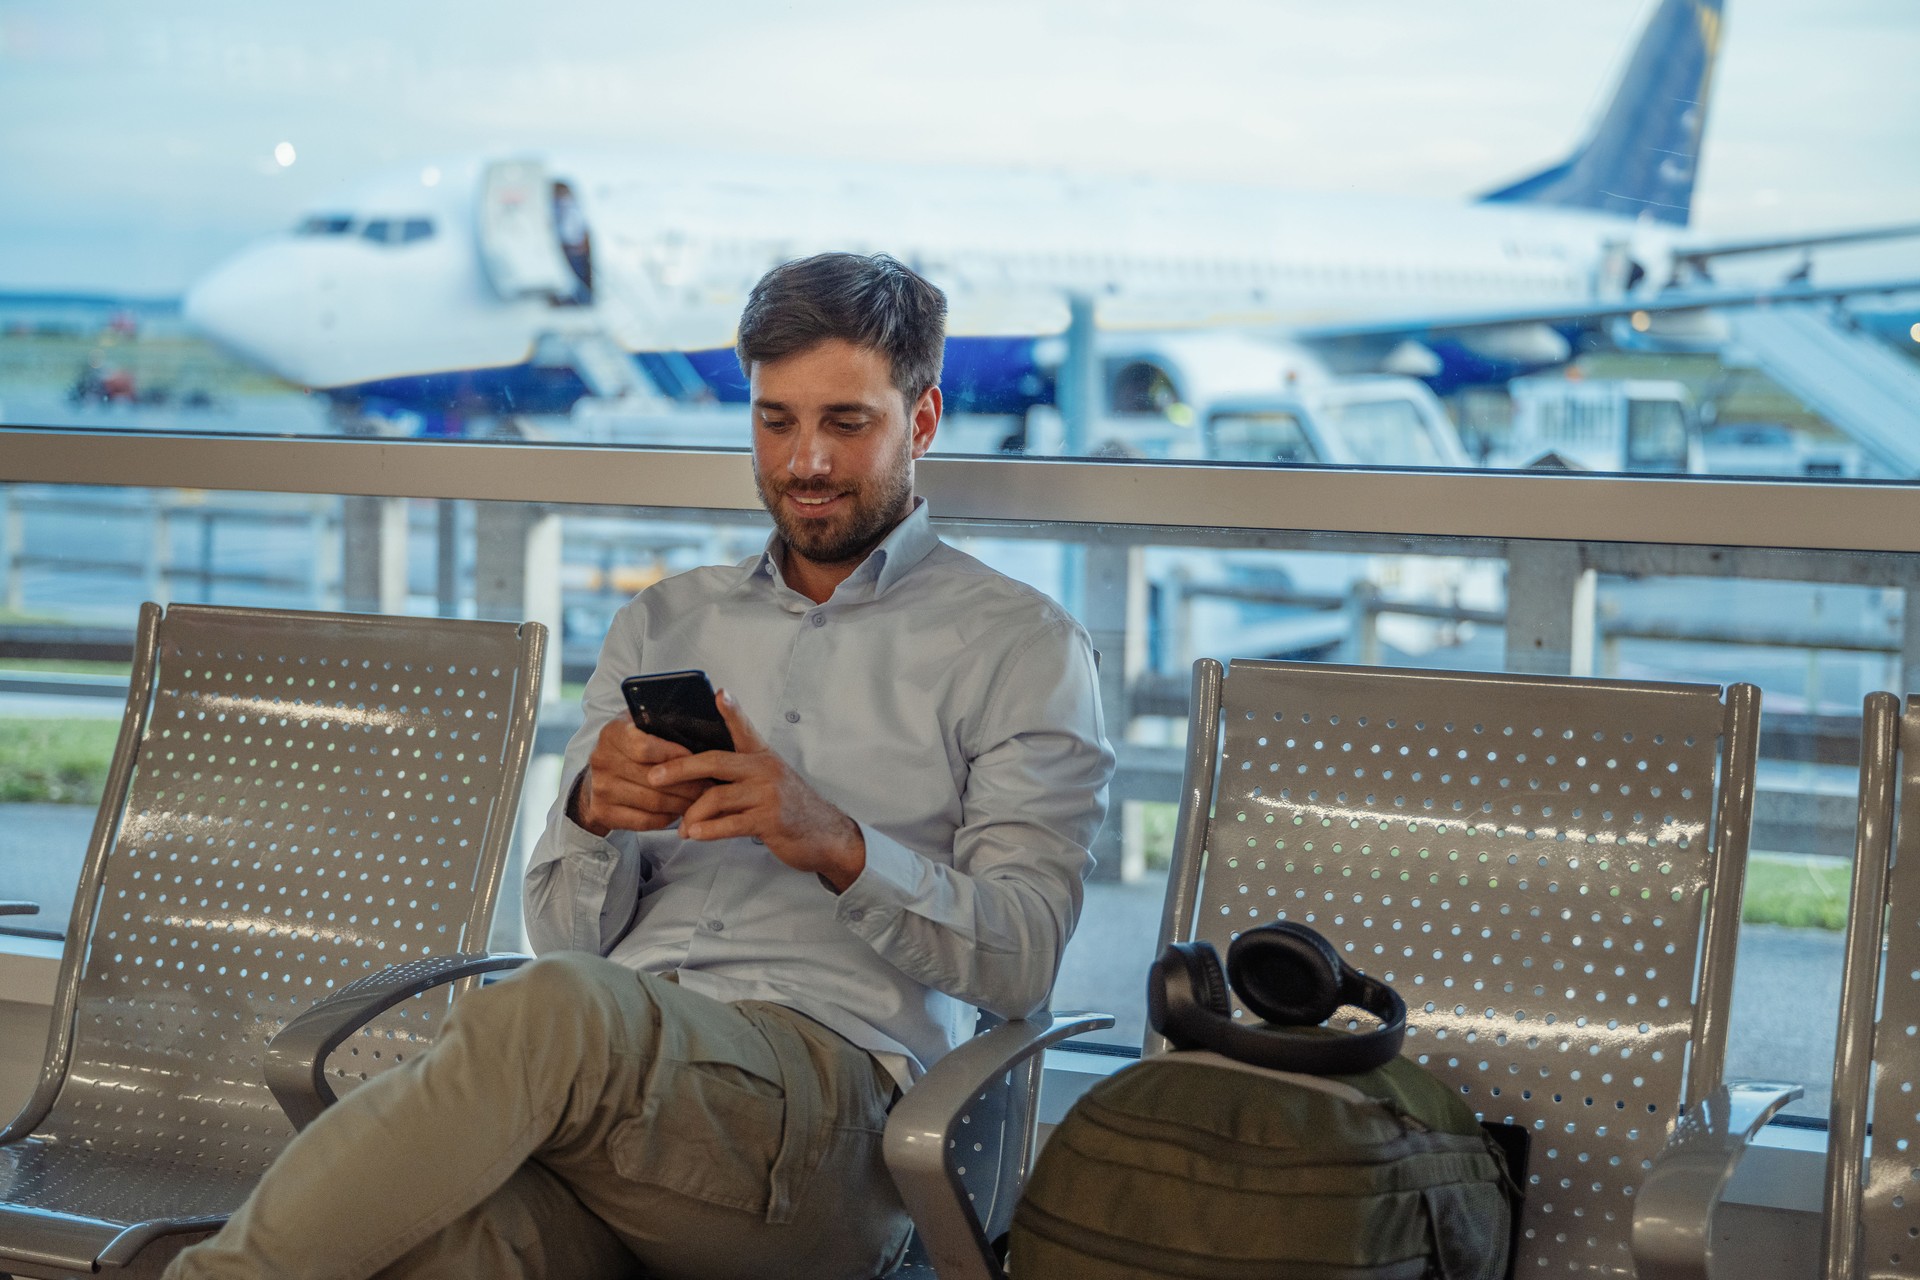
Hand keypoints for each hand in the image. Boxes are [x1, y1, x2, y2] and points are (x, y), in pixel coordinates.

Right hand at [573, 717, 712, 837]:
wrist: (597, 777)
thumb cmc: (630, 746)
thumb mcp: (641, 726)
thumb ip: (664, 726)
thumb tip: (701, 734)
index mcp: (613, 733)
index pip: (645, 747)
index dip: (675, 755)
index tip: (697, 760)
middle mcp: (602, 760)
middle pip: (653, 778)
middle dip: (688, 784)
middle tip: (710, 785)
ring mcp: (601, 789)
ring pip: (653, 802)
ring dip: (683, 803)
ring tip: (701, 799)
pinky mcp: (603, 813)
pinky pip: (645, 821)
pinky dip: (667, 818)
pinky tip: (680, 812)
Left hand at [648, 689, 866, 891]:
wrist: (824, 834)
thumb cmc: (790, 805)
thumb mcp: (769, 779)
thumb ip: (739, 772)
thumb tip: (699, 774)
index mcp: (762, 756)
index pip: (743, 728)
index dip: (732, 710)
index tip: (719, 694)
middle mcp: (764, 769)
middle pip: (714, 762)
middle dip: (680, 769)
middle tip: (654, 778)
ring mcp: (767, 794)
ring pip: (716, 798)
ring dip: (692, 814)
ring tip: (682, 827)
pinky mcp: (769, 820)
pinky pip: (728, 824)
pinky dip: (707, 831)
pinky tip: (694, 835)